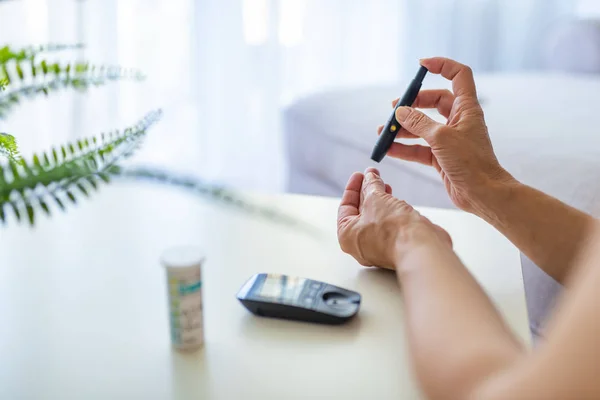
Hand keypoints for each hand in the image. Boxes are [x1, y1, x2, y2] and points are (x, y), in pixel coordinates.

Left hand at [337, 168, 451, 268]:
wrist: (421, 247)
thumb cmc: (393, 230)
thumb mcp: (376, 198)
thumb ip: (371, 185)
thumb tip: (369, 177)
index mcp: (347, 235)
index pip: (345, 207)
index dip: (353, 187)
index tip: (360, 175)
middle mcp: (360, 244)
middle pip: (360, 212)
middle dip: (367, 191)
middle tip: (373, 176)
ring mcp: (379, 247)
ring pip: (376, 218)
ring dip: (380, 200)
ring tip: (385, 185)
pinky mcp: (396, 246)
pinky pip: (388, 225)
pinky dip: (390, 211)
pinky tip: (395, 200)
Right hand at [377, 57, 512, 213]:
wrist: (483, 194)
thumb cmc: (471, 163)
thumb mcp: (441, 138)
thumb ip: (419, 123)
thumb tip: (400, 112)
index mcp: (466, 108)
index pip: (458, 75)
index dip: (442, 65)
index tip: (421, 65)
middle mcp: (459, 120)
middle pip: (434, 101)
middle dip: (413, 103)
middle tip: (394, 108)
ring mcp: (450, 139)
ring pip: (423, 126)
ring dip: (404, 128)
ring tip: (384, 130)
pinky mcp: (442, 157)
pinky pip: (419, 148)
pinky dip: (405, 148)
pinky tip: (389, 149)